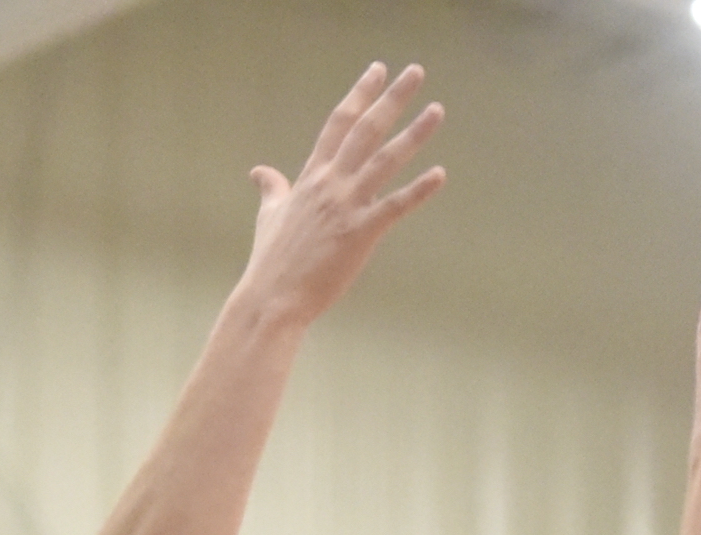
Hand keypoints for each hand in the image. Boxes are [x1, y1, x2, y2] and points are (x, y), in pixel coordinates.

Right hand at [240, 63, 445, 327]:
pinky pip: (395, 206)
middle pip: (365, 129)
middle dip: (392, 99)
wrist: (273, 297)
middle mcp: (330, 183)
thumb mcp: (269, 216)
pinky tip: (440, 174)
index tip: (378, 71)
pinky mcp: (360, 233)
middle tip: (416, 72)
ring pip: (384, 160)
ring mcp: (345, 206)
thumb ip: (272, 189)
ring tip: (436, 110)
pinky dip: (418, 190)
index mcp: (311, 176)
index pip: (338, 123)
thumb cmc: (272, 260)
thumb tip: (260, 170)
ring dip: (413, 134)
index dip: (360, 95)